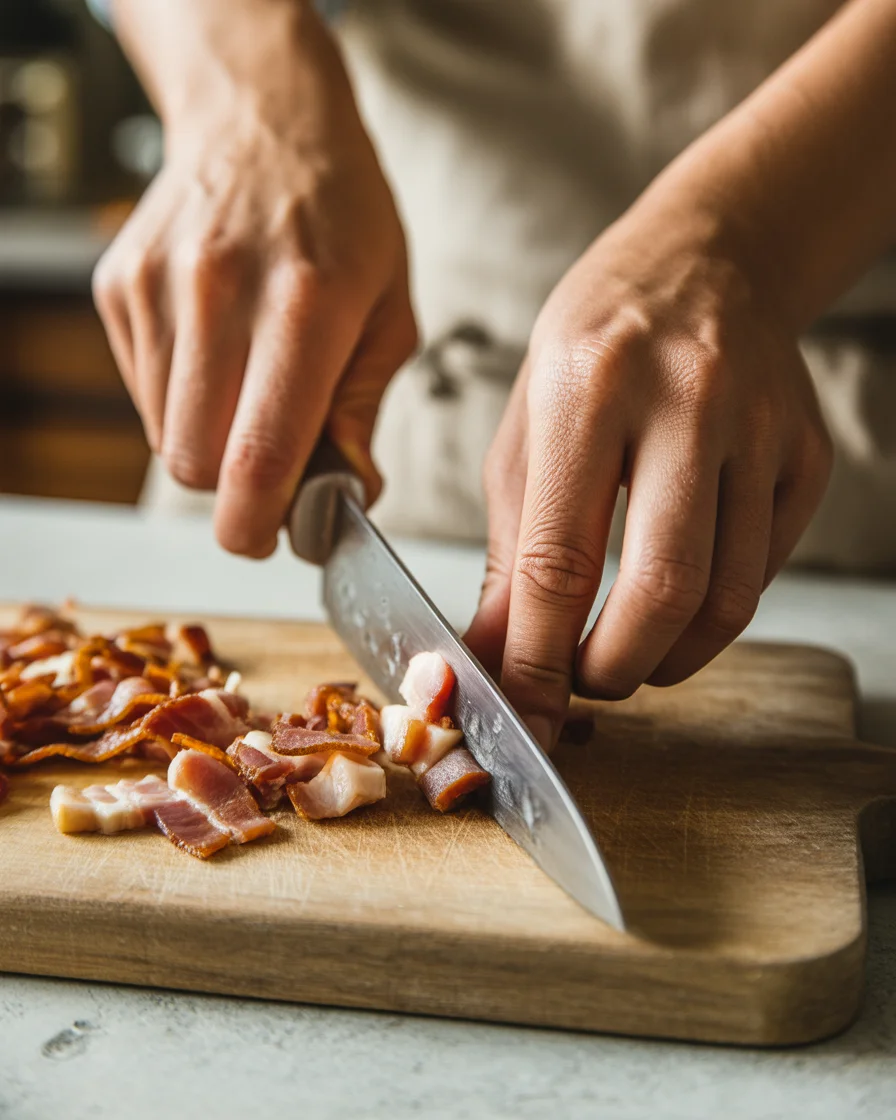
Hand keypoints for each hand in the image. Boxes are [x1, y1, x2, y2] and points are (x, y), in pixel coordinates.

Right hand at [93, 1, 415, 555]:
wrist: (263, 122)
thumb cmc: (345, 221)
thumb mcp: (390, 313)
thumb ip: (362, 412)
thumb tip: (347, 497)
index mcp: (306, 306)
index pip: (257, 459)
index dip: (258, 525)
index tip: (274, 539)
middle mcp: (219, 293)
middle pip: (193, 465)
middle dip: (233, 493)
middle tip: (271, 472)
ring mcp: (158, 287)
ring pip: (164, 436)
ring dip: (210, 442)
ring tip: (252, 386)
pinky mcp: (118, 287)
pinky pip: (145, 393)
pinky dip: (184, 400)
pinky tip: (219, 352)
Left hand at [465, 194, 831, 747]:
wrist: (707, 261)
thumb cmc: (596, 344)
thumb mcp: (527, 426)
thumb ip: (512, 547)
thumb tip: (498, 654)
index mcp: (589, 386)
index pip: (560, 557)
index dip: (537, 655)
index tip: (524, 708)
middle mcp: (687, 400)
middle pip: (663, 590)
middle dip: (613, 670)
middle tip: (581, 683)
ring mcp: (761, 426)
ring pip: (728, 597)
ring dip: (667, 659)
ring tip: (625, 655)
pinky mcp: (808, 453)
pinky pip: (764, 571)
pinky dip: (713, 614)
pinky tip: (679, 597)